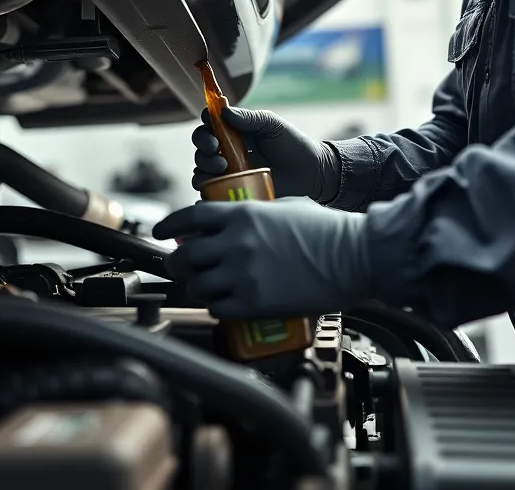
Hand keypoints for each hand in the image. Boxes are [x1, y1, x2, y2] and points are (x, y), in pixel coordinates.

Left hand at [152, 198, 370, 318]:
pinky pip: (217, 309)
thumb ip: (256, 213)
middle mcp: (236, 243)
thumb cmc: (327, 230)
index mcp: (243, 215)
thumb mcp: (287, 206)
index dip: (169, 224)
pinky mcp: (253, 304)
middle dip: (177, 262)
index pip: (190, 217)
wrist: (353, 257)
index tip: (161, 231)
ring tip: (204, 287)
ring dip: (196, 287)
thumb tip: (236, 221)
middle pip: (186, 255)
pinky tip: (223, 304)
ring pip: (198, 285)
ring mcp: (243, 275)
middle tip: (180, 266)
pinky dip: (215, 307)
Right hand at [190, 107, 340, 201]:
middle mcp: (228, 150)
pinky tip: (216, 185)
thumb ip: (249, 118)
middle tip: (216, 149)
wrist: (311, 174)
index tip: (210, 123)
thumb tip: (224, 111)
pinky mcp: (233, 191)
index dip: (205, 121)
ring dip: (204, 165)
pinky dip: (205, 188)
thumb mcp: (272, 126)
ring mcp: (229, 171)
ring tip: (223, 168)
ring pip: (201, 167)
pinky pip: (210, 191)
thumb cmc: (293, 145)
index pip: (211, 122)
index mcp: (236, 130)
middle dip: (203, 144)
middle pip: (201, 144)